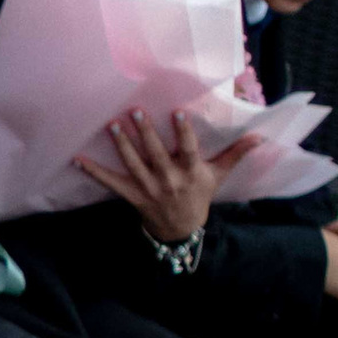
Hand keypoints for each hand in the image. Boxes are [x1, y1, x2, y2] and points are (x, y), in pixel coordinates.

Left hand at [75, 106, 261, 243]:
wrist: (180, 228)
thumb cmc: (199, 195)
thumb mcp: (219, 175)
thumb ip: (235, 153)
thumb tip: (259, 136)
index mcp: (192, 172)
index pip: (189, 149)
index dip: (184, 132)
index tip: (178, 112)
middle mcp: (169, 180)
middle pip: (156, 153)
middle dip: (145, 132)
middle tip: (134, 110)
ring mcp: (148, 188)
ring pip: (133, 164)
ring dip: (121, 144)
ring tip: (112, 124)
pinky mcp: (131, 195)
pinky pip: (109, 182)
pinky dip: (93, 171)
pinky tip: (78, 159)